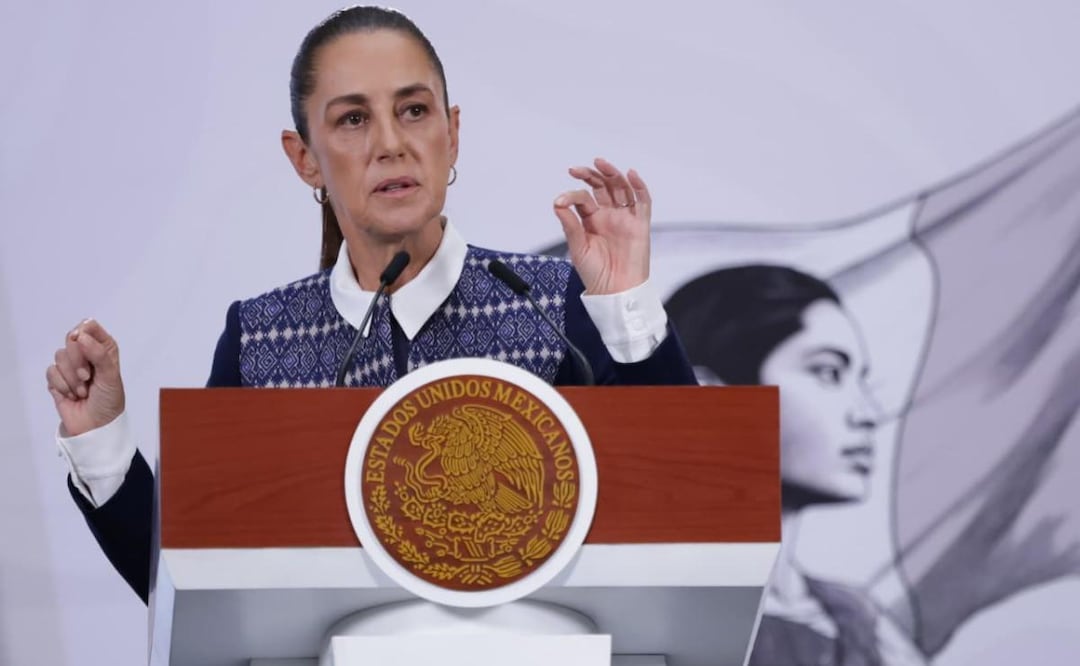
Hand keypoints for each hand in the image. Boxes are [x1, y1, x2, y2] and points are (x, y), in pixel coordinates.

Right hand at [46, 319, 124, 436]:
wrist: (95, 426)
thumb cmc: (109, 400)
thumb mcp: (111, 376)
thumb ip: (99, 354)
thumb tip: (81, 336)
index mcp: (104, 349)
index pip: (90, 326)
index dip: (84, 332)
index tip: (84, 343)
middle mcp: (87, 354)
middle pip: (71, 338)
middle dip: (78, 360)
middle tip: (88, 377)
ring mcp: (70, 366)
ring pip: (60, 356)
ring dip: (72, 377)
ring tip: (83, 391)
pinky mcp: (57, 379)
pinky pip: (51, 371)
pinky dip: (62, 385)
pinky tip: (72, 395)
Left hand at [553, 157, 651, 294]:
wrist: (614, 291)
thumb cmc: (595, 272)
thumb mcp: (576, 247)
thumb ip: (569, 224)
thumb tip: (557, 202)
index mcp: (591, 220)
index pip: (583, 198)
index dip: (572, 195)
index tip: (561, 201)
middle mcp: (609, 215)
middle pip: (603, 187)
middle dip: (591, 175)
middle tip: (577, 170)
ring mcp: (625, 218)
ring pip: (621, 188)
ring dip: (612, 174)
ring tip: (600, 163)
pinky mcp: (640, 224)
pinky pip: (643, 201)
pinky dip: (639, 186)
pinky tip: (630, 174)